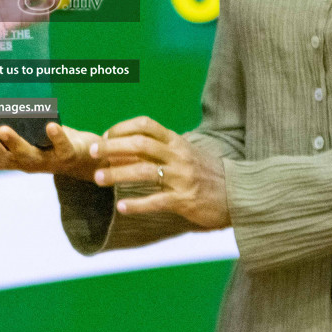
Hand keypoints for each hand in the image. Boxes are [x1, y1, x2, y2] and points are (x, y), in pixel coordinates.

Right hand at [0, 121, 100, 182]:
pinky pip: (61, 148)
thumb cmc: (46, 139)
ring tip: (3, 128)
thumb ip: (6, 122)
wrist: (84, 155)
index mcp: (10, 158)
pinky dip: (56, 136)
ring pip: (27, 156)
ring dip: (14, 142)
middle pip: (2, 159)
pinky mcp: (67, 155)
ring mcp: (46, 161)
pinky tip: (50, 125)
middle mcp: (24, 163)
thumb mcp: (24, 133)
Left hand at [93, 116, 229, 228]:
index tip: (105, 135)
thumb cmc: (208, 173)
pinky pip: (156, 201)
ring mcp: (181, 178)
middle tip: (92, 152)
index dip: (122, 127)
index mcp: (177, 142)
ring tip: (98, 178)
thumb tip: (128, 147)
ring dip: (117, 174)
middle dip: (112, 147)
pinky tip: (121, 207)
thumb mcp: (187, 154)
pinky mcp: (185, 200)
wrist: (239, 194)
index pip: (146, 124)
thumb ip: (162, 150)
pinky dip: (137, 204)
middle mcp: (178, 156)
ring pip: (144, 172)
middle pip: (140, 144)